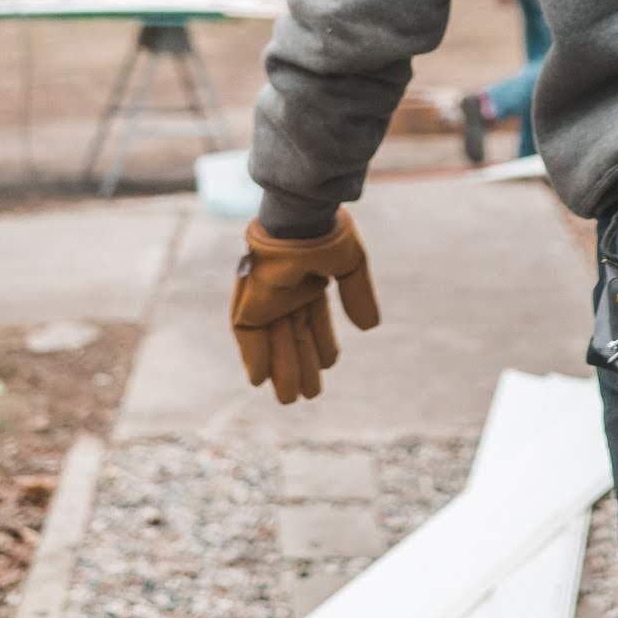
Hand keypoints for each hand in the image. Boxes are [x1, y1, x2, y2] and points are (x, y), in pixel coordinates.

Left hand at [230, 212, 379, 402]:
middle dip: (301, 364)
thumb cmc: (325, 234)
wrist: (301, 218)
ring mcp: (267, 294)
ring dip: (280, 368)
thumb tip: (370, 327)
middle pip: (294, 335)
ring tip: (291, 398)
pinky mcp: (249, 298)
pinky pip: (247, 333)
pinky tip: (261, 380)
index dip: (322, 342)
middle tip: (311, 394)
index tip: (329, 363)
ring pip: (273, 340)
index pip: (314, 318)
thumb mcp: (350, 266)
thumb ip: (358, 295)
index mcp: (309, 279)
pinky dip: (254, 356)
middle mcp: (287, 290)